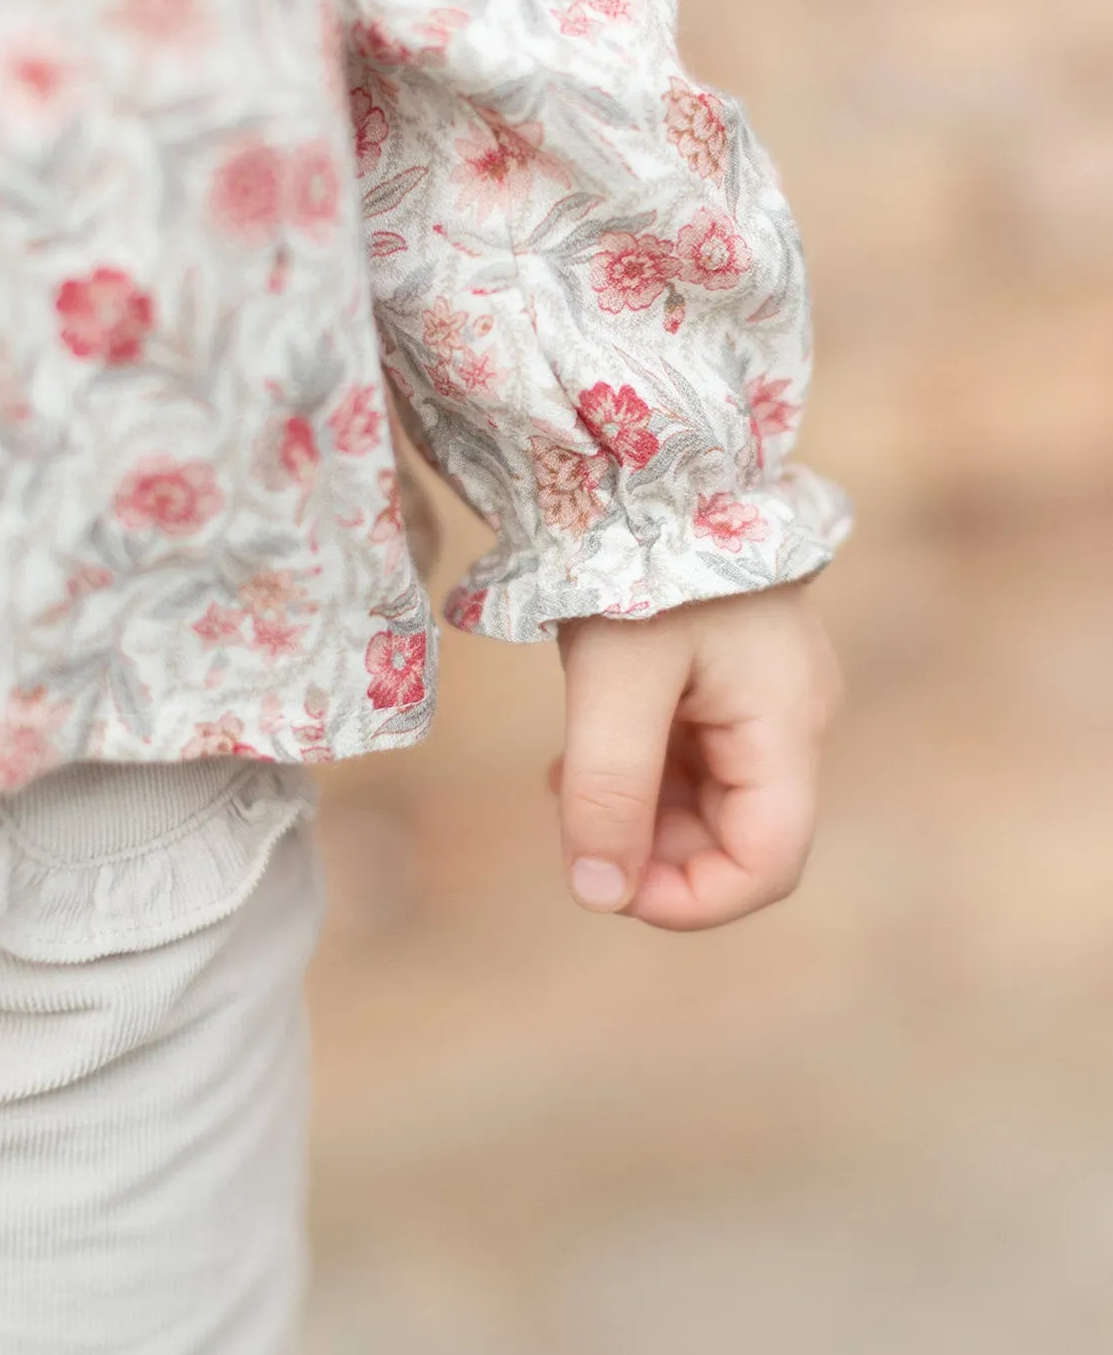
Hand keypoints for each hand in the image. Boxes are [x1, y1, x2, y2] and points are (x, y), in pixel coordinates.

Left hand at [553, 585, 841, 930]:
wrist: (646, 453)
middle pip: (735, 838)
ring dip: (637, 815)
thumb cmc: (640, 553)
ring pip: (706, 803)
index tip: (610, 890)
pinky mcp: (724, 679)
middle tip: (572, 826)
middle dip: (653, 853)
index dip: (694, 901)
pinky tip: (578, 759)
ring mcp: (760, 698)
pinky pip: (689, 759)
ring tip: (566, 782)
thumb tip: (597, 893)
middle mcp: (789, 719)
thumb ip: (609, 790)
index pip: (768, 864)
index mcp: (786, 724)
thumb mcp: (615, 679)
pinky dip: (636, 776)